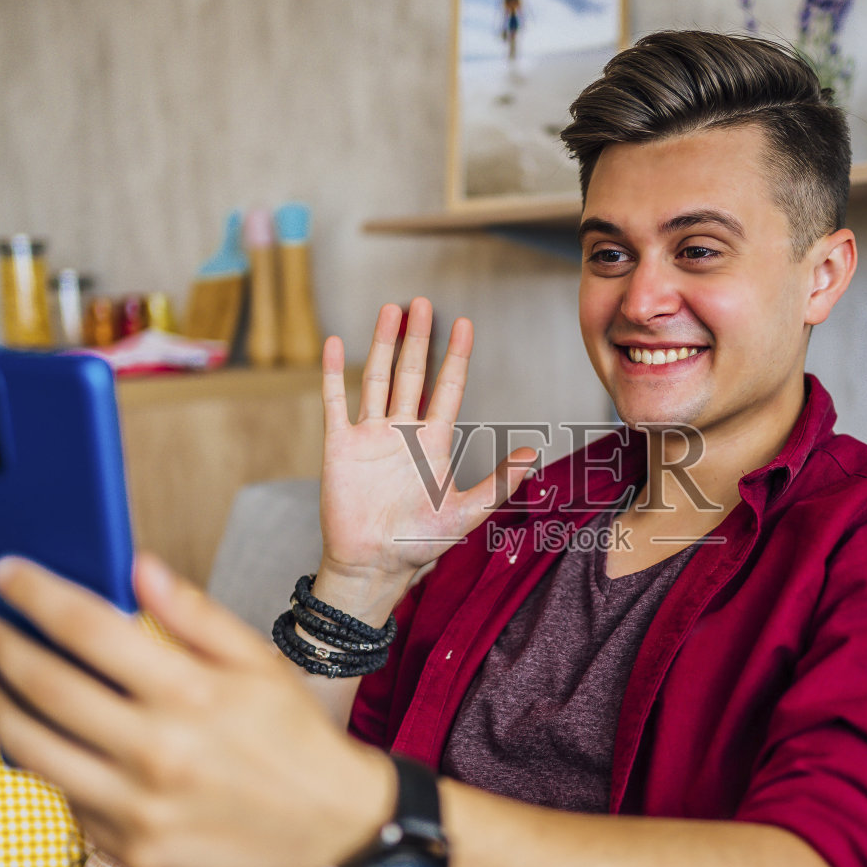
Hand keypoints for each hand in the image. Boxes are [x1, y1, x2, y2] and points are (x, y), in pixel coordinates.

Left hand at [0, 552, 392, 866]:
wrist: (333, 831)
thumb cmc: (294, 739)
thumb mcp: (259, 664)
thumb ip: (195, 616)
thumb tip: (138, 567)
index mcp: (192, 694)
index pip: (88, 628)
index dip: (36, 594)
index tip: (6, 574)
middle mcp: (159, 753)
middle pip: (46, 686)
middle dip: (1, 646)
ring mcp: (139, 809)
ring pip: (34, 751)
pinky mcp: (131, 851)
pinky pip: (68, 801)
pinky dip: (48, 766)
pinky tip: (44, 742)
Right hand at [315, 299, 536, 615]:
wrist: (373, 565)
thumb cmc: (419, 544)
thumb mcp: (466, 513)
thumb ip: (499, 484)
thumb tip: (533, 454)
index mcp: (433, 442)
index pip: (448, 387)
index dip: (455, 356)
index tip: (464, 324)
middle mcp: (403, 431)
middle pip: (412, 372)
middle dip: (418, 338)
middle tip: (423, 302)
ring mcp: (370, 435)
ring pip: (377, 378)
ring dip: (382, 344)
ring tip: (389, 309)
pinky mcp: (340, 445)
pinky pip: (335, 401)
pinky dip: (333, 372)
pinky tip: (335, 343)